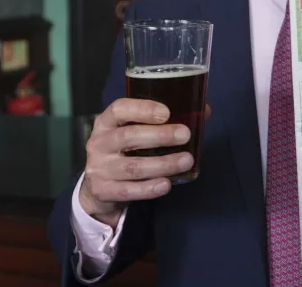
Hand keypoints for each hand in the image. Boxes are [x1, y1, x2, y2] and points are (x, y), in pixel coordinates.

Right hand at [78, 99, 209, 226]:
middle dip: (160, 136)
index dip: (143, 109)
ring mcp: (99, 168)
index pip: (119, 109)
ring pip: (133, 167)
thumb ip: (165, 121)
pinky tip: (167, 184)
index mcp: (106, 122)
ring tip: (187, 160)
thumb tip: (203, 111)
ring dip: (163, 164)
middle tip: (185, 135)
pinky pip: (129, 190)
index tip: (167, 112)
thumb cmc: (125, 150)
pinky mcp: (104, 191)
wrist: (98, 187)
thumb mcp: (136, 131)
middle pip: (128, 136)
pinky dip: (149, 188)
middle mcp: (99, 143)